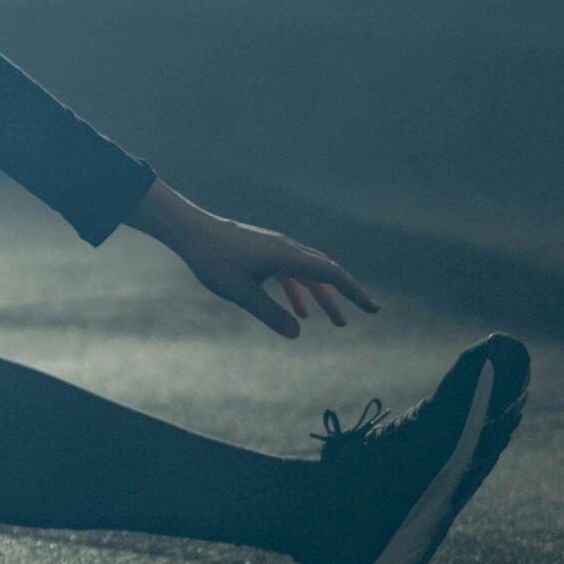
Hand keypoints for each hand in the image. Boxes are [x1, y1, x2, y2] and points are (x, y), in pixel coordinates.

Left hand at [130, 179, 377, 338]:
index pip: (331, 274)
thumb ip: (270, 314)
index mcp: (287, 257)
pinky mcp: (265, 252)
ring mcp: (277, 249)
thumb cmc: (214, 260)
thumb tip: (297, 332)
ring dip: (323, 298)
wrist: (191, 231)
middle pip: (326, 273)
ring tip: (335, 322)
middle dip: (344, 296)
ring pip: (309, 274)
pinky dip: (300, 292)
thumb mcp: (241, 293)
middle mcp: (288, 249)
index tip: (372, 309)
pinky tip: (299, 313)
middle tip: (363, 315)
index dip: (354, 292)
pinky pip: (291, 273)